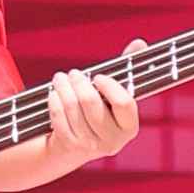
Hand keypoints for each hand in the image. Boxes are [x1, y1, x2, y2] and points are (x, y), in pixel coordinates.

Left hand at [39, 38, 142, 176]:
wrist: (73, 148)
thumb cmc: (99, 114)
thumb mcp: (114, 96)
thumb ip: (127, 70)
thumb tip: (139, 43)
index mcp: (129, 128)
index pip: (124, 103)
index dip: (110, 86)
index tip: (99, 77)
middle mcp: (112, 141)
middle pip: (92, 103)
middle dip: (80, 82)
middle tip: (74, 73)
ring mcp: (89, 145)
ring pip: (72, 107)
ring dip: (63, 87)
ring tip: (60, 78)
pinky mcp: (68, 145)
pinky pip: (58, 116)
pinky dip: (54, 100)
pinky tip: (54, 93)